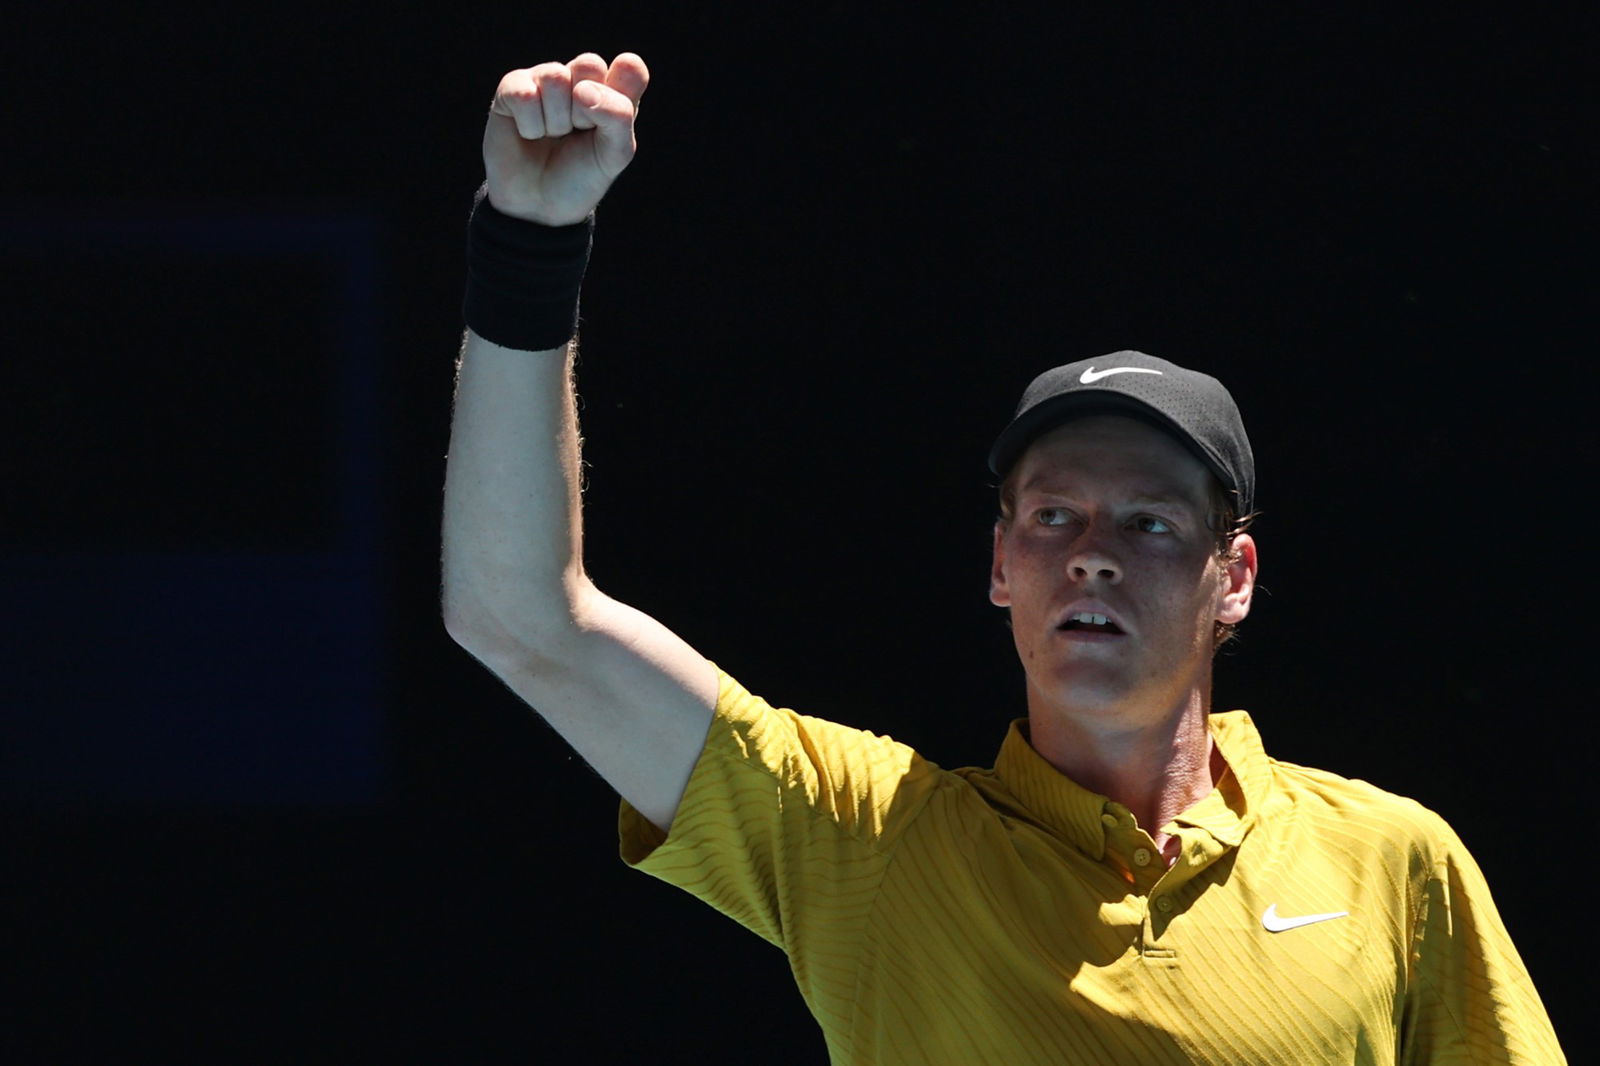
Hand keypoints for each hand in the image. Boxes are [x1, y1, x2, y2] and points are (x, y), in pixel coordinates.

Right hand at [483, 53, 649, 225]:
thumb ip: (617, 117)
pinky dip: (530, 125)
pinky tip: (530, 134)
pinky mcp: (512, 88)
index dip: (620, 95)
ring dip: (556, 120)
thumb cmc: (581, 176)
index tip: (608, 126)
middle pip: (590, 64)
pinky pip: (524, 94)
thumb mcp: (614, 155)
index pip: (630, 68)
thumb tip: (583, 90)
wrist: (540, 207)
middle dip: (584, 110)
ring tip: (553, 135)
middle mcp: (580, 78)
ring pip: (555, 77)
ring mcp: (544, 80)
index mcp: (612, 91)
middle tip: (577, 132)